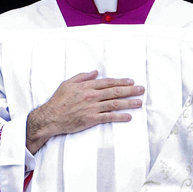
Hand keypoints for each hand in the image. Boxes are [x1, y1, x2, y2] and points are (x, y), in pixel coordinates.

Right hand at [26, 71, 143, 153]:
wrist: (50, 117)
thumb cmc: (58, 100)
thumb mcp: (67, 83)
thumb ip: (82, 76)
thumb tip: (95, 72)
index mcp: (87, 86)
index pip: (108, 82)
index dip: (121, 82)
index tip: (131, 82)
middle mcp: (92, 96)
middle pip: (115, 92)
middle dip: (131, 91)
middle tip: (141, 90)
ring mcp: (93, 108)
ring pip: (115, 104)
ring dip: (129, 103)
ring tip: (139, 102)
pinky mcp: (92, 119)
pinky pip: (109, 117)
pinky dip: (120, 117)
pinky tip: (129, 117)